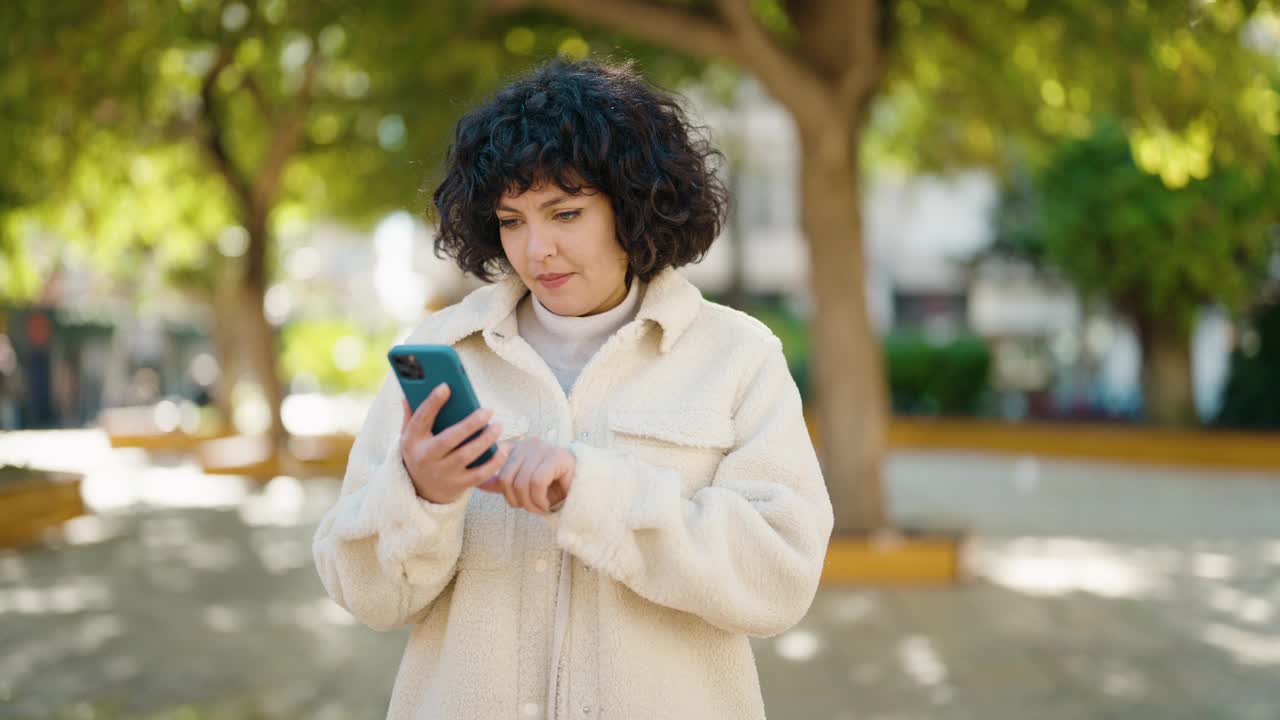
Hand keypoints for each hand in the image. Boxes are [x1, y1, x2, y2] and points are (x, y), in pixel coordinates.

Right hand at [399, 383, 509, 504]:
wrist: (421, 490)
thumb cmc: (420, 453)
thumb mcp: (409, 436)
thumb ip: (411, 415)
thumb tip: (408, 392)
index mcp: (413, 440)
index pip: (421, 419)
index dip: (432, 403)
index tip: (446, 387)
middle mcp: (426, 457)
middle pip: (449, 439)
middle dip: (470, 424)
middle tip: (488, 410)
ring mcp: (443, 473)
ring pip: (466, 456)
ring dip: (485, 440)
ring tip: (498, 426)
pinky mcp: (458, 484)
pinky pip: (479, 474)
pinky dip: (494, 462)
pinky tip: (504, 449)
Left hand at [477, 436, 574, 514]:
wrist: (581, 488)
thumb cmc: (552, 487)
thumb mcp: (522, 485)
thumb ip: (502, 483)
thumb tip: (477, 484)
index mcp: (517, 447)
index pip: (497, 467)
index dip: (502, 489)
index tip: (516, 502)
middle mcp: (528, 443)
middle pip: (506, 477)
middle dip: (516, 500)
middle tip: (529, 508)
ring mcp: (543, 448)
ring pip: (522, 481)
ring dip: (529, 503)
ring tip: (539, 508)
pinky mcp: (557, 456)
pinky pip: (538, 481)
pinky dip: (539, 498)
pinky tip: (546, 504)